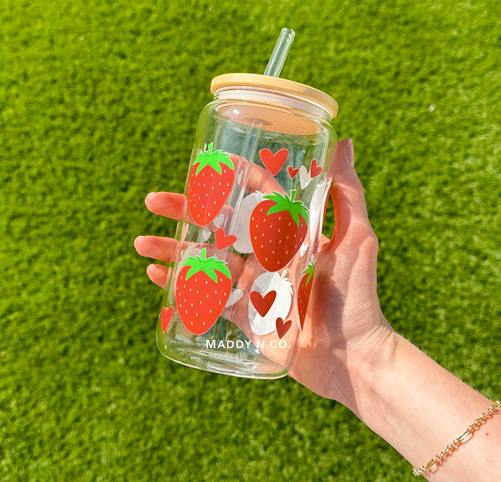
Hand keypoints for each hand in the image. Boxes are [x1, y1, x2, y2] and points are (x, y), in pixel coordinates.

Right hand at [135, 139, 395, 407]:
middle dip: (185, 212)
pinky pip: (206, 298)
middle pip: (219, 225)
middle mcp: (269, 253)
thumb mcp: (357, 239)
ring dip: (173, 249)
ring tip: (142, 243)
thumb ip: (346, 193)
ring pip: (205, 260)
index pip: (254, 196)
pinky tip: (156, 276)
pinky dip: (181, 287)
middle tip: (153, 202)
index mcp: (291, 232)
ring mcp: (253, 284)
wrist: (354, 358)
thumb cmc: (358, 297)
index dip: (228, 178)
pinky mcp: (245, 315)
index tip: (202, 163)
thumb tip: (343, 142)